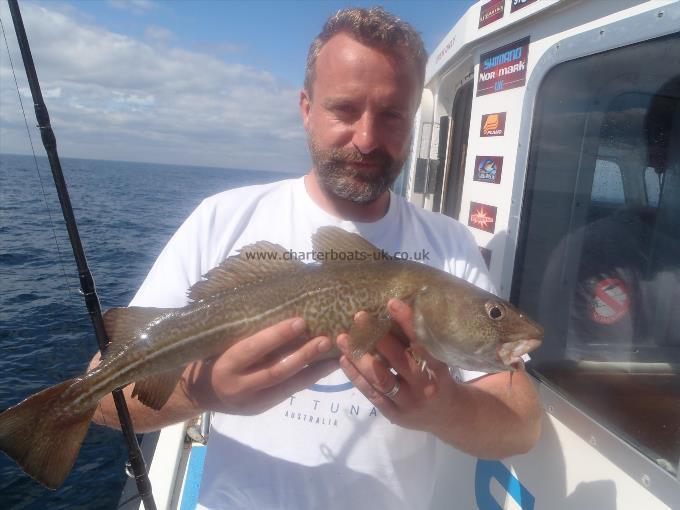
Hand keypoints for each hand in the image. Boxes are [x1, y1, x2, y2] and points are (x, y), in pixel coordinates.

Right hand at [183, 318, 337, 414]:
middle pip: (276, 371)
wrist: (200, 393)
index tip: (300, 321)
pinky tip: (327, 366)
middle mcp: (238, 386)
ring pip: (288, 385)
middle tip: (325, 339)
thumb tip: (281, 310)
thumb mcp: (222, 343)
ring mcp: (252, 401)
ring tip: (335, 354)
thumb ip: (245, 334)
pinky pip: (290, 391)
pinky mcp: (263, 408)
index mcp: (225, 365)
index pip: (253, 348)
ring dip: (314, 369)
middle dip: (303, 355)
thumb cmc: (213, 356)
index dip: (277, 335)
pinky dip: (310, 377)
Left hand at [337, 299, 459, 431]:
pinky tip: (343, 360)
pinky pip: (372, 394)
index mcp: (437, 370)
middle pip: (398, 361)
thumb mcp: (438, 361)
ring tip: (343, 338)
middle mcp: (423, 387)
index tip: (392, 303)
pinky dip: (356, 377)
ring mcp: (407, 402)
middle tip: (360, 316)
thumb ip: (422, 343)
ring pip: (380, 379)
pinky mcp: (393, 413)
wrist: (447, 417)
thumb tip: (397, 310)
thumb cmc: (439, 378)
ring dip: (359, 357)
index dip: (407, 323)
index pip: (422, 344)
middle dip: (377, 338)